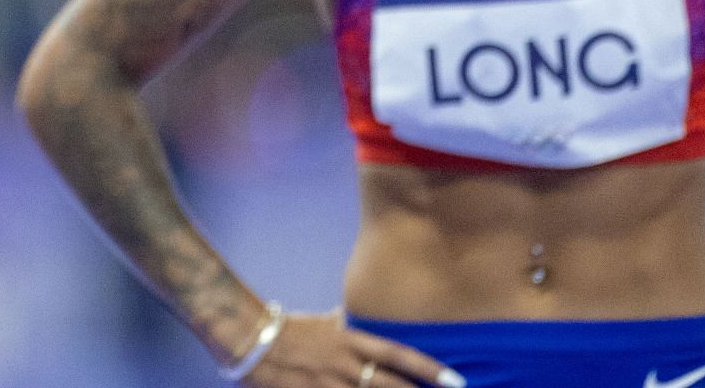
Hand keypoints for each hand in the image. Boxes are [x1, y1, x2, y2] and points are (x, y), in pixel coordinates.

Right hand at [236, 312, 463, 386]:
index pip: (398, 355)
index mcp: (349, 341)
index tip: (456, 380)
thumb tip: (367, 322)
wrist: (248, 337)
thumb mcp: (323, 323)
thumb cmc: (288, 329)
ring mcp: (327, 385)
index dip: (428, 368)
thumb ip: (348, 327)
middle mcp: (343, 365)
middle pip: (390, 387)